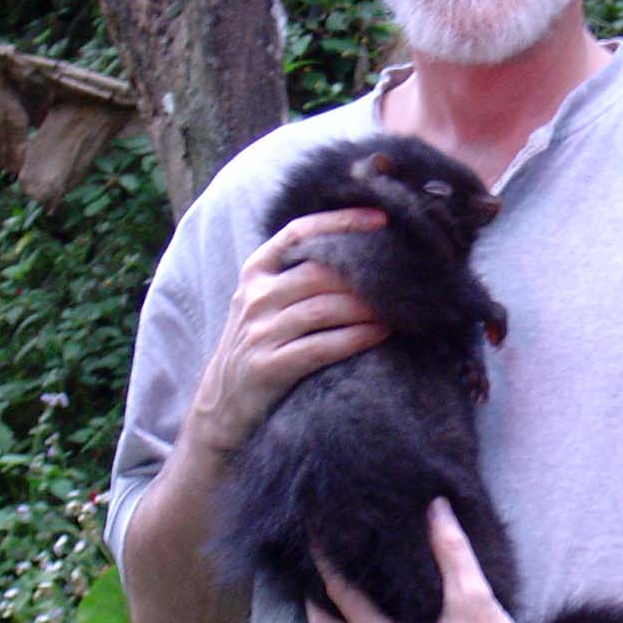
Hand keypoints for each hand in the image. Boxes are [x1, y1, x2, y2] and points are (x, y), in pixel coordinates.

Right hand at [186, 207, 389, 453]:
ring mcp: (260, 332)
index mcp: (255, 272)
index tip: (380, 219)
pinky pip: (322, 346)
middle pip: (319, 272)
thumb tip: (359, 252)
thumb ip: (296, 275)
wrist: (222, 403)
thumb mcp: (263, 302)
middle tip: (400, 277)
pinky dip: (356, 338)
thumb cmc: (256, 345)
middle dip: (364, 275)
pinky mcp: (269, 366)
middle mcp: (255, 297)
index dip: (340, 222)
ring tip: (397, 308)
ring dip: (366, 308)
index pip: (298, 233)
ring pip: (324, 309)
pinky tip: (380, 333)